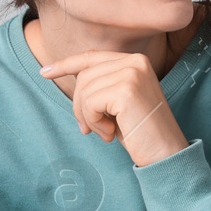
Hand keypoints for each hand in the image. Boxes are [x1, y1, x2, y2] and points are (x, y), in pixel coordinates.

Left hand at [38, 51, 187, 166]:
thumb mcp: (119, 102)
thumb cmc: (141, 131)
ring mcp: (132, 74)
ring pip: (84, 90)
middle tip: (89, 129)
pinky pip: (90, 103)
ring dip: (88, 117)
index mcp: (136, 61)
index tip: (44, 72)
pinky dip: (94, 122)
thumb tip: (72, 75)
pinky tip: (110, 133)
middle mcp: (135, 61)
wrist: (166, 153)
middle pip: (84, 76)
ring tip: (105, 132)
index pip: (92, 57)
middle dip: (80, 106)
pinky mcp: (126, 90)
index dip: (67, 64)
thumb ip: (102, 85)